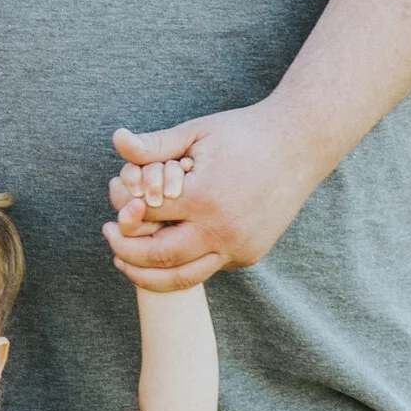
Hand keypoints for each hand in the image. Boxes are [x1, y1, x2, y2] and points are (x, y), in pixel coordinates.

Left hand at [103, 108, 307, 290]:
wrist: (301, 145)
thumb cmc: (244, 132)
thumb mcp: (197, 133)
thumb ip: (154, 144)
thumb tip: (117, 140)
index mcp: (204, 198)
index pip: (146, 216)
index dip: (123, 210)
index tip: (113, 206)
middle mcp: (222, 230)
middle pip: (157, 258)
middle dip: (126, 252)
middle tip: (110, 237)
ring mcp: (239, 247)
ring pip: (183, 278)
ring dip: (149, 275)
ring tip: (127, 261)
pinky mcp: (250, 255)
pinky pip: (209, 267)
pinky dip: (184, 264)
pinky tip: (167, 251)